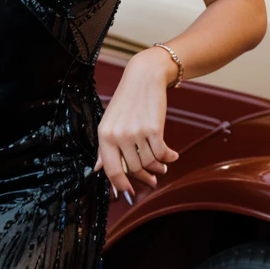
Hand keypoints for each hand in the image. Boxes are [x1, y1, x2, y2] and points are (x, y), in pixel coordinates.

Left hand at [94, 48, 179, 200]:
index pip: (111, 169)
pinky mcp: (153, 129)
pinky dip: (169, 157)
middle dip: (144, 175)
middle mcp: (118, 135)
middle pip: (133, 168)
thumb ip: (104, 147)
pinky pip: (162, 154)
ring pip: (149, 162)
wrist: (144, 77)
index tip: (129, 191)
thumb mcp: (110, 122)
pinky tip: (172, 156)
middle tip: (153, 178)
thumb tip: (97, 169)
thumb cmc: (127, 101)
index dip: (120, 184)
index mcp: (104, 135)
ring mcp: (135, 133)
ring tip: (162, 167)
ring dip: (158, 167)